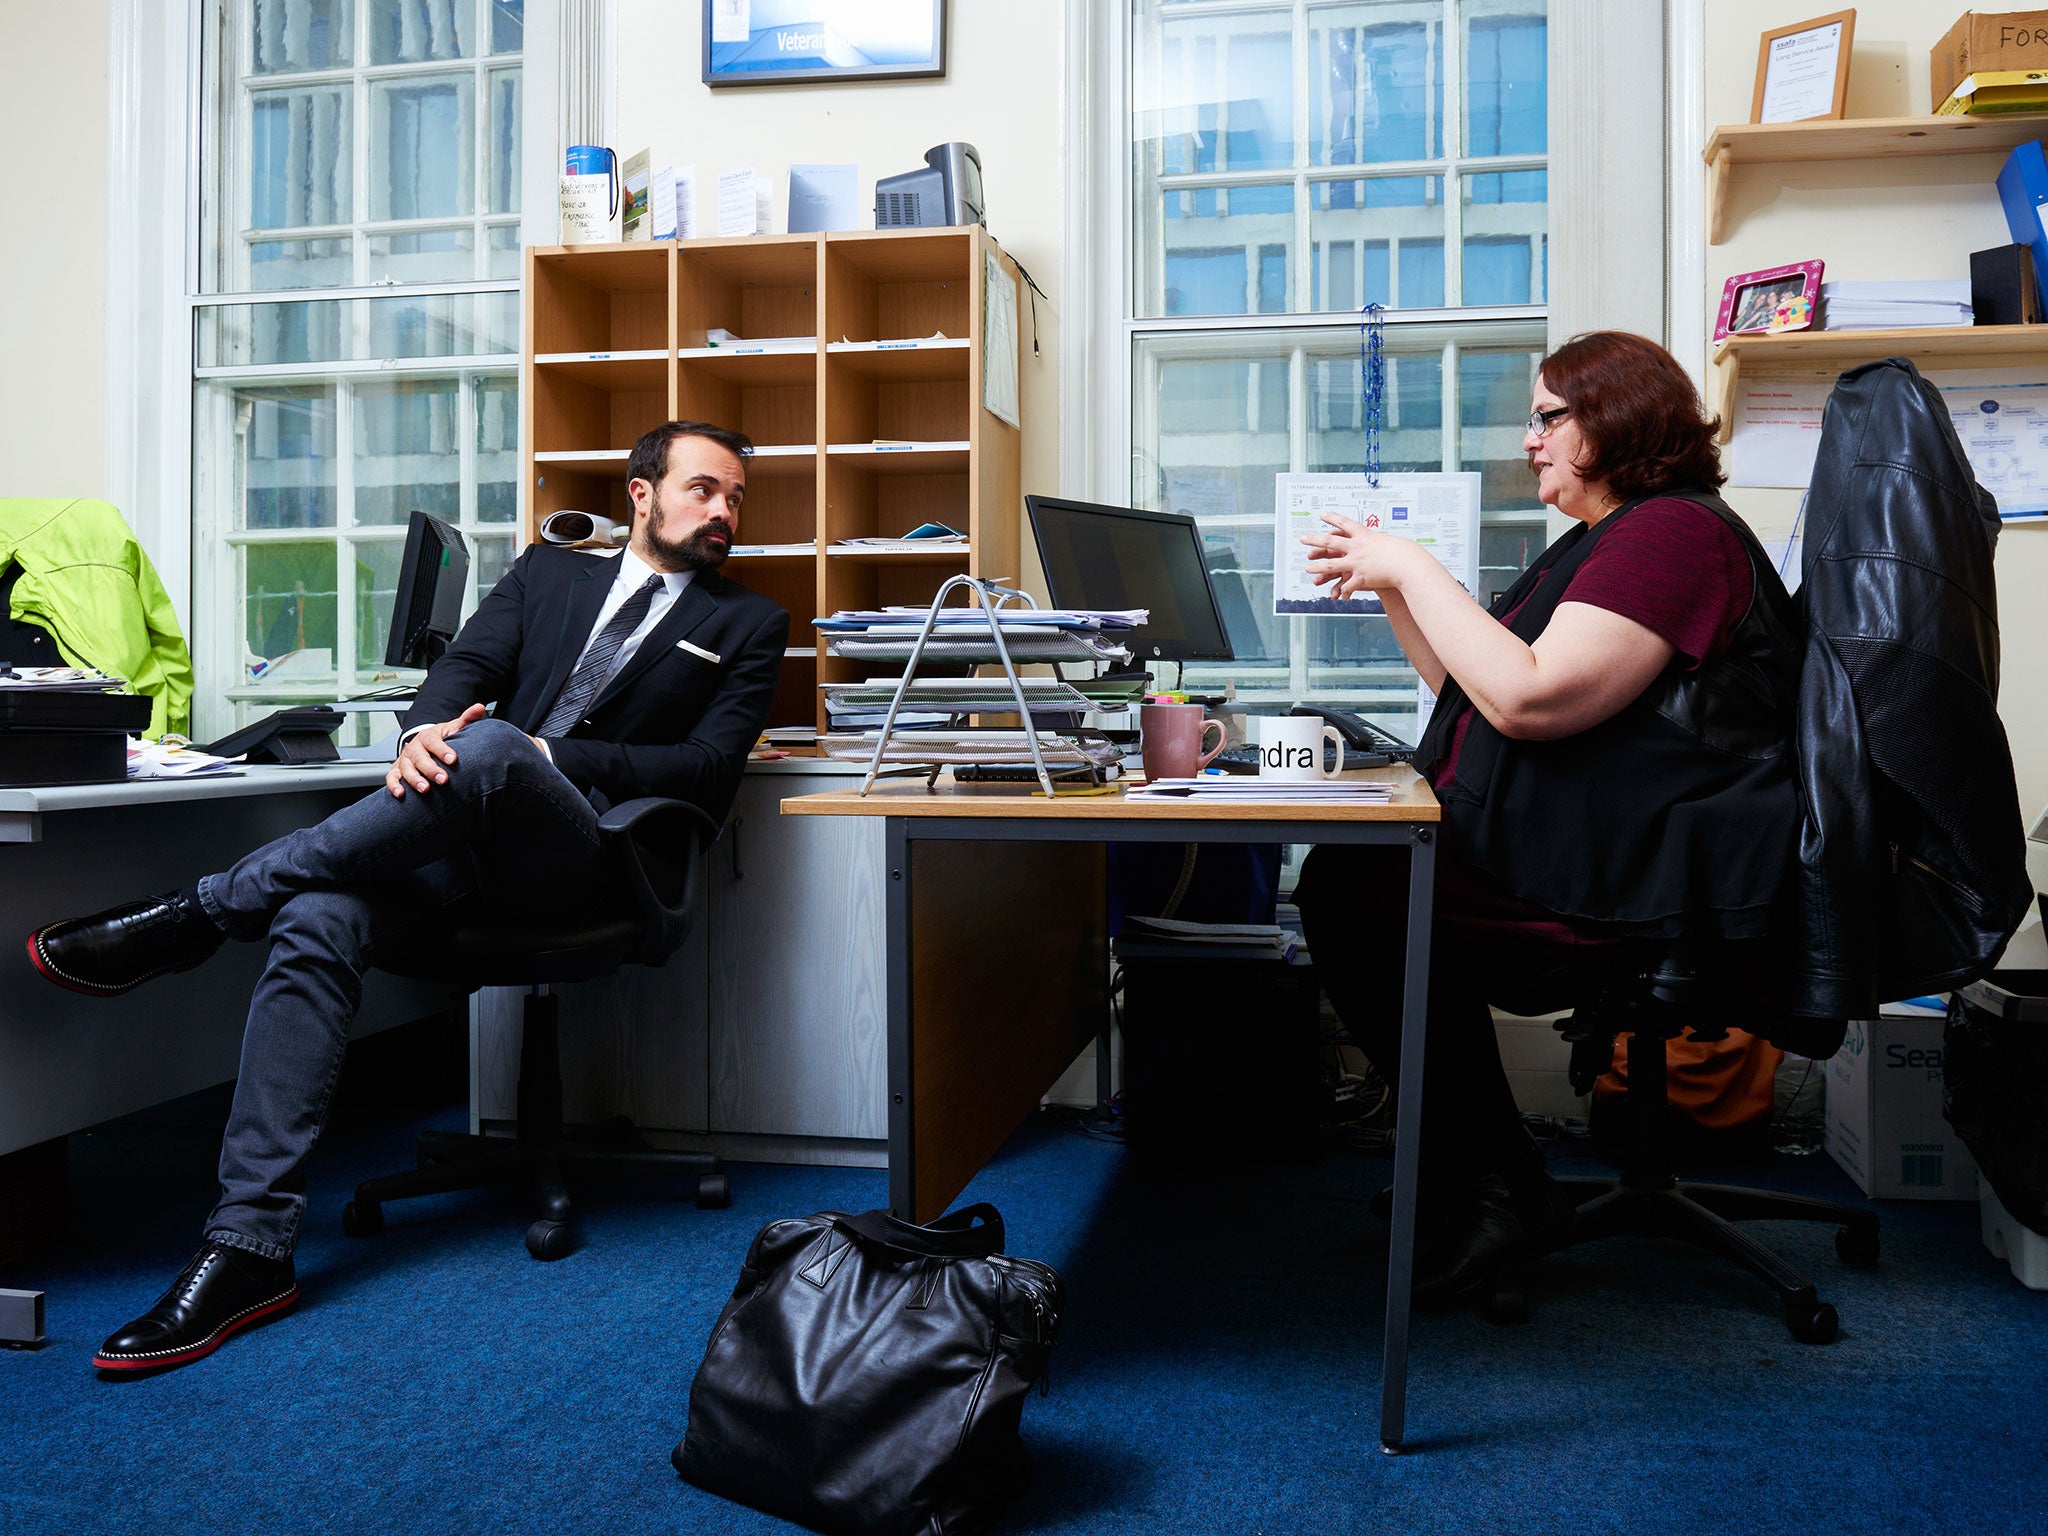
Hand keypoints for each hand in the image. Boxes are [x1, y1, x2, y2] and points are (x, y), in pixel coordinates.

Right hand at [386, 704, 487, 797]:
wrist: (424, 743)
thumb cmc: (441, 738)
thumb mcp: (454, 728)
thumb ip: (467, 719)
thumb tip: (479, 708)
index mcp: (427, 736)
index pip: (433, 741)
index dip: (442, 750)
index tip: (453, 759)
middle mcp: (414, 747)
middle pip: (419, 757)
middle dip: (430, 769)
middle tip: (443, 779)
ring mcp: (405, 759)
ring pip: (406, 769)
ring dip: (414, 779)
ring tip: (425, 789)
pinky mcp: (397, 770)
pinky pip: (392, 778)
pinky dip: (394, 785)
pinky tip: (401, 794)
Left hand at [1300, 512, 1418, 600]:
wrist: (1407, 564)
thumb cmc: (1402, 552)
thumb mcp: (1387, 542)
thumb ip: (1376, 542)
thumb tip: (1375, 542)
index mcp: (1363, 535)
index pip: (1344, 523)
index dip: (1332, 518)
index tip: (1322, 515)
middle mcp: (1356, 547)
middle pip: (1330, 542)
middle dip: (1314, 540)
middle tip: (1303, 538)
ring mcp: (1356, 562)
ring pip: (1331, 565)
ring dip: (1317, 568)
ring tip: (1307, 568)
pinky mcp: (1360, 577)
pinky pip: (1347, 586)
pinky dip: (1343, 592)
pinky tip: (1338, 596)